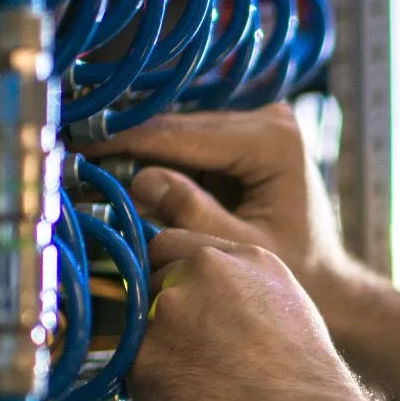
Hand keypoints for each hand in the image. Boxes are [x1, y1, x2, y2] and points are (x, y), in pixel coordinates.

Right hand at [82, 106, 375, 335]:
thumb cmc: (297, 272)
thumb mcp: (239, 248)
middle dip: (125, 145)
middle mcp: (269, 118)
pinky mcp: (246, 138)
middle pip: (179, 128)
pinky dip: (159, 161)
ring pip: (179, 133)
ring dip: (137, 151)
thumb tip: (137, 180)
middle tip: (68, 156)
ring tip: (84, 165)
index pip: (184, 135)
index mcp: (274, 139)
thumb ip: (191, 214)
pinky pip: (190, 146)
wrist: (331, 281)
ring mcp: (258, 124)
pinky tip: (117, 173)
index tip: (77, 149)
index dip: (126, 142)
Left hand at [129, 227, 386, 400]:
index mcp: (245, 256)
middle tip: (193, 357)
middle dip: (160, 313)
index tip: (180, 307)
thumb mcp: (286, 312)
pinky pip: (130, 370)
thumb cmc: (307, 387)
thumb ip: (239, 293)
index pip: (172, 245)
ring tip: (200, 387)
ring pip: (137, 327)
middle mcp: (203, 270)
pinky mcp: (143, 355)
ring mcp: (170, 309)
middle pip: (150, 281)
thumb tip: (205, 308)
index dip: (169, 277)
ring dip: (155, 351)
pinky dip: (150, 390)